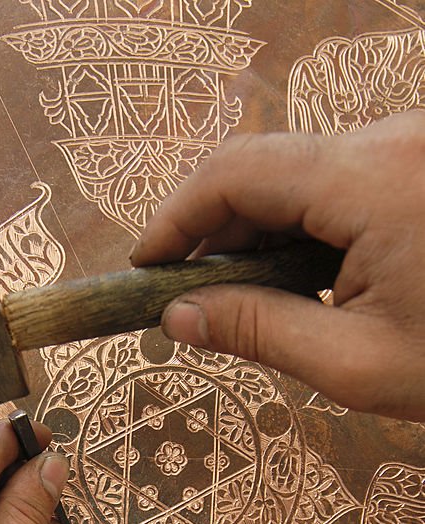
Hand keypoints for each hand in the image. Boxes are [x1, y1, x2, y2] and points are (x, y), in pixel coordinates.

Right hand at [132, 110, 424, 420]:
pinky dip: (304, 224)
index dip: (176, 217)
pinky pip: (340, 177)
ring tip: (245, 299)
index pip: (237, 172)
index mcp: (374, 182)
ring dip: (259, 230)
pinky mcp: (421, 160)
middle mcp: (394, 140)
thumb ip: (258, 332)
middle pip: (265, 165)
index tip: (145, 267)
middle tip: (189, 297)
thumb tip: (178, 318)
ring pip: (300, 171)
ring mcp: (412, 145)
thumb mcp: (358, 364)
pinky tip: (300, 278)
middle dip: (213, 229)